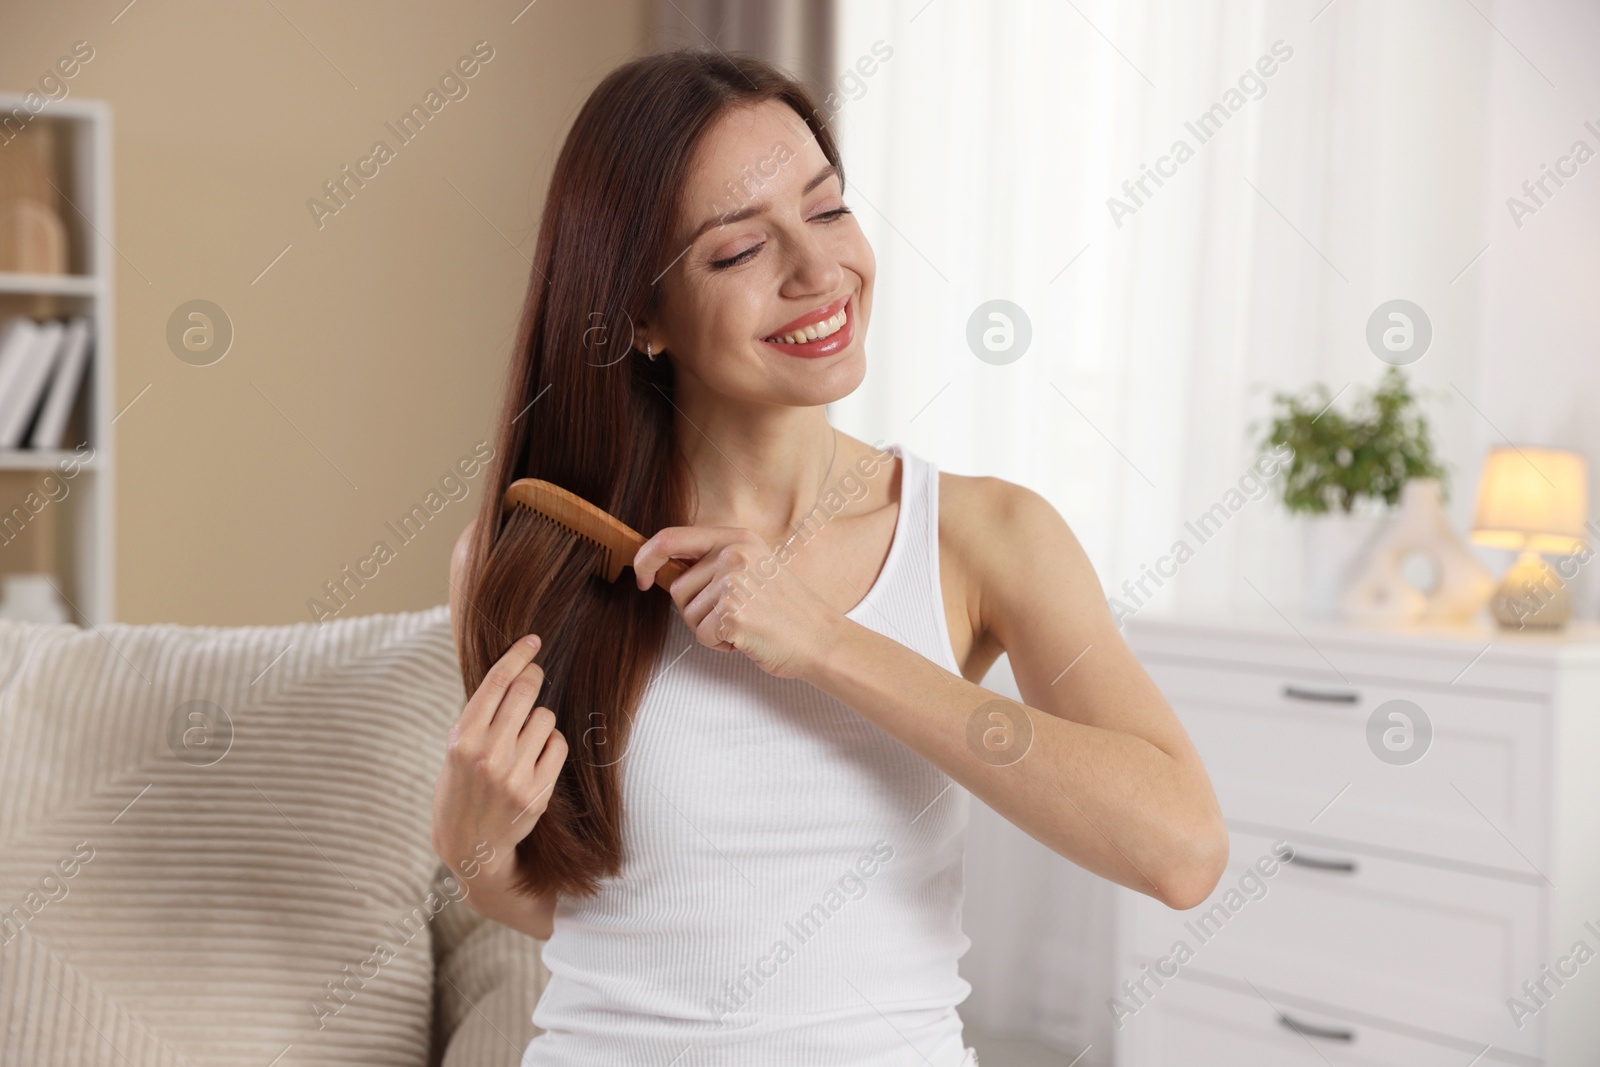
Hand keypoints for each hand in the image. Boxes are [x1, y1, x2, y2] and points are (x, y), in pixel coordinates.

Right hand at [430, 633, 567, 890]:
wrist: (468, 844)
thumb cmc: (461, 787)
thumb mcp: (456, 748)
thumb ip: (481, 715)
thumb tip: (516, 671)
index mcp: (462, 738)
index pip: (496, 682)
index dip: (518, 655)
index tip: (533, 641)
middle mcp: (488, 753)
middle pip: (525, 692)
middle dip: (534, 676)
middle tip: (536, 674)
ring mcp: (514, 774)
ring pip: (545, 717)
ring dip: (539, 719)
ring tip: (524, 737)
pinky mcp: (537, 791)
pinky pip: (558, 744)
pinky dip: (551, 743)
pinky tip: (536, 754)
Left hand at [633, 526, 843, 678]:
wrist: (819, 638)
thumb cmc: (784, 610)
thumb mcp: (752, 566)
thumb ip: (713, 561)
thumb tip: (662, 567)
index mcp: (737, 538)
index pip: (671, 538)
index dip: (646, 557)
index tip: (640, 575)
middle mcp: (733, 555)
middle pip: (677, 587)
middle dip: (697, 609)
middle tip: (735, 613)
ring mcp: (733, 583)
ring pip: (687, 615)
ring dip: (709, 629)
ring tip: (743, 623)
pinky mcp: (732, 614)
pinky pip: (701, 635)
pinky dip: (719, 644)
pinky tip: (745, 637)